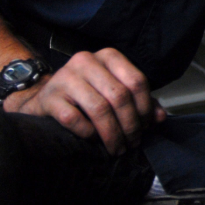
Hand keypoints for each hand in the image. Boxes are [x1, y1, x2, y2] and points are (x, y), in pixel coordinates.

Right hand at [5, 48, 165, 154]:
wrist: (44, 97)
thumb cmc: (85, 95)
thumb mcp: (115, 92)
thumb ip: (140, 102)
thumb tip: (160, 117)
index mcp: (108, 57)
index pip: (136, 81)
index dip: (145, 108)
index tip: (146, 127)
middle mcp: (86, 61)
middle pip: (119, 96)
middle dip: (130, 125)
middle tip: (132, 143)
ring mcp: (66, 77)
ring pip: (99, 108)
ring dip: (112, 134)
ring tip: (117, 148)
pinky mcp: (50, 97)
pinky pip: (74, 119)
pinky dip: (87, 133)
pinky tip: (92, 139)